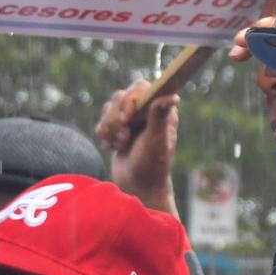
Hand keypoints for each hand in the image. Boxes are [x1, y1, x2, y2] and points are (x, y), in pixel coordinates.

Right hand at [95, 77, 178, 214]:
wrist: (137, 187)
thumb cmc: (152, 166)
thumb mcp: (157, 142)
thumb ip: (160, 117)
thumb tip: (174, 96)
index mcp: (160, 109)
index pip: (140, 87)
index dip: (130, 100)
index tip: (128, 118)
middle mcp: (146, 109)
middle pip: (119, 97)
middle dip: (117, 120)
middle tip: (124, 138)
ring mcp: (131, 118)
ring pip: (108, 109)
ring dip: (110, 129)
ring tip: (121, 145)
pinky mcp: (117, 127)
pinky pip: (101, 122)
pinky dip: (105, 136)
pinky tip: (114, 148)